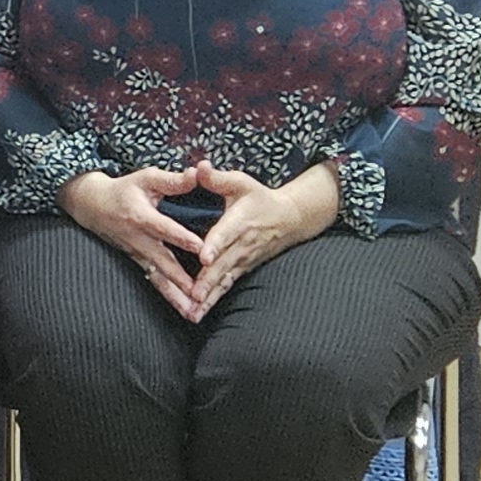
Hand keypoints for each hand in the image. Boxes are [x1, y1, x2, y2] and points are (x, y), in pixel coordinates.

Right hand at [61, 164, 210, 314]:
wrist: (92, 206)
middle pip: (162, 261)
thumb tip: (198, 174)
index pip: (164, 228)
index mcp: (141, 215)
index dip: (182, 238)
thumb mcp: (146, 178)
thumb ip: (172, 180)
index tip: (201, 249)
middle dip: (180, 279)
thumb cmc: (124, 189)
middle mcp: (138, 238)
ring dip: (175, 295)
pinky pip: (153, 280)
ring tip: (192, 311)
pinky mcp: (136, 261)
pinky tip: (182, 309)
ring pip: (158, 277)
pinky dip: (168, 295)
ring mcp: (136, 253)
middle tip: (199, 293)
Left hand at [184, 161, 336, 313]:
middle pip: (222, 265)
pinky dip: (213, 301)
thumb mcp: (240, 182)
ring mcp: (243, 260)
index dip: (215, 246)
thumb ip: (217, 178)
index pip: (225, 235)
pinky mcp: (242, 269)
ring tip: (192, 313)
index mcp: (238, 222)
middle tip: (192, 296)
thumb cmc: (258, 197)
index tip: (204, 257)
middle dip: (207, 282)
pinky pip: (226, 287)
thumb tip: (198, 166)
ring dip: (208, 298)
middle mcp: (241, 245)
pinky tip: (199, 314)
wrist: (289, 218)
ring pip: (223, 281)